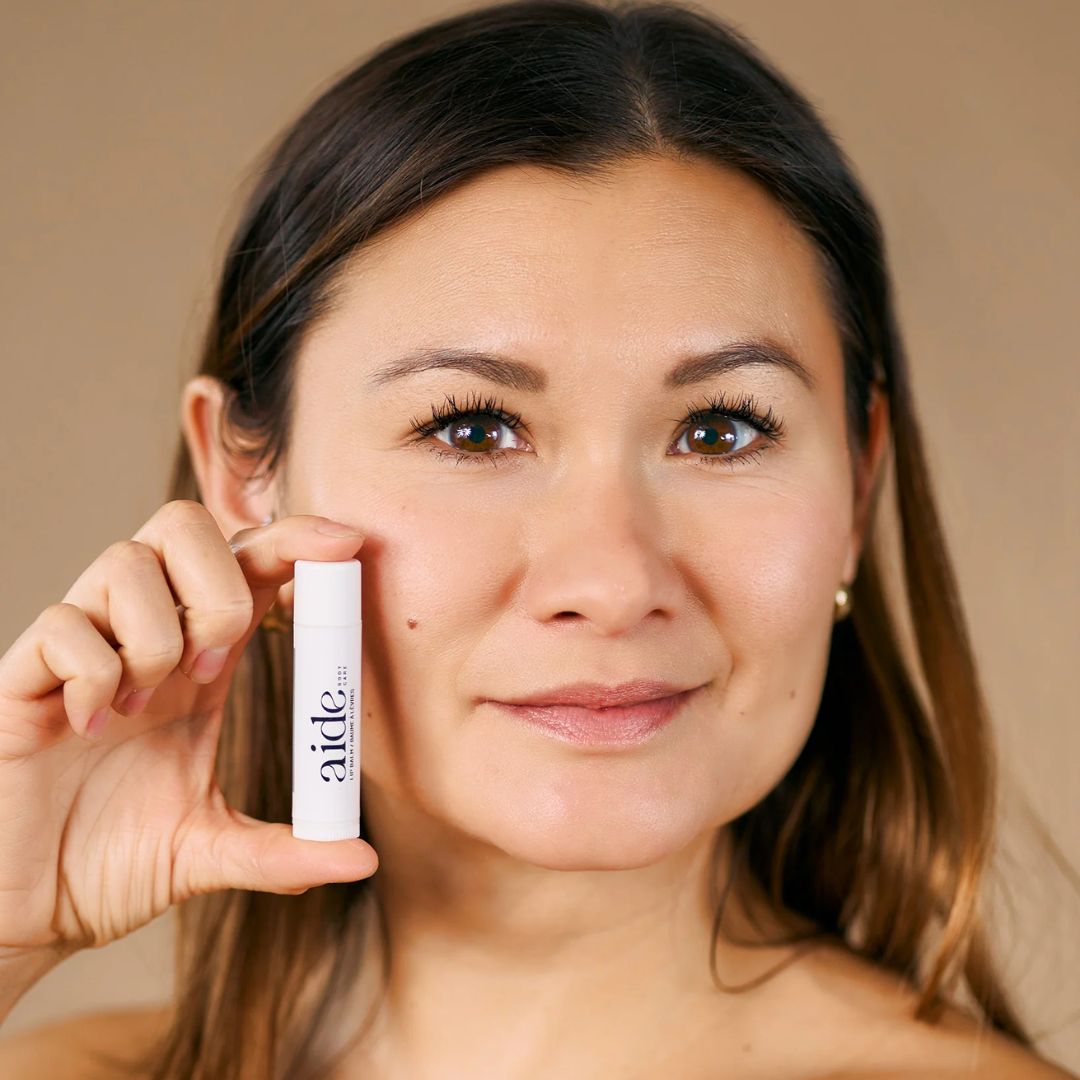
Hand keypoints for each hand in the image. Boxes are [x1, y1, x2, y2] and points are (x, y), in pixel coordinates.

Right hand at [0, 501, 376, 978]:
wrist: (25, 910)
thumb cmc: (110, 864)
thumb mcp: (211, 853)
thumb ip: (285, 852)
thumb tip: (363, 860)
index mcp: (201, 662)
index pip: (248, 566)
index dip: (293, 542)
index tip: (346, 545)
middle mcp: (145, 639)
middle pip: (186, 528)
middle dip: (221, 585)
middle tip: (212, 668)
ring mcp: (82, 652)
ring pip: (126, 561)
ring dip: (156, 634)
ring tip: (145, 706)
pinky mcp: (22, 680)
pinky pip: (62, 625)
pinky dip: (91, 671)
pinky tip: (91, 725)